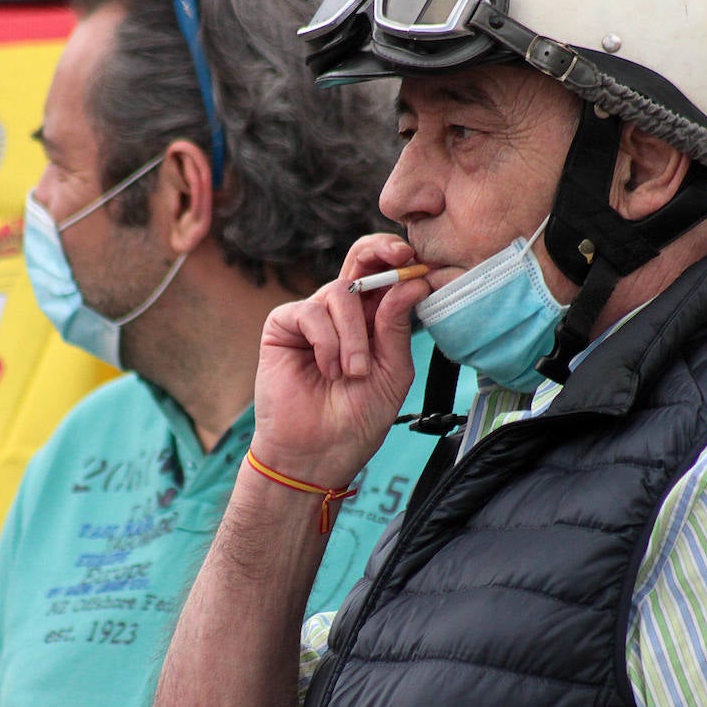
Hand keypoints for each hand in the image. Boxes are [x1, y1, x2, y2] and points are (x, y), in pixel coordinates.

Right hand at [251, 233, 430, 488]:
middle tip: (399, 257)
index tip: (421, 263)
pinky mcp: (284, 325)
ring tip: (351, 374)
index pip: (388, 277)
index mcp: (374, 322)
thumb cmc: (356, 420)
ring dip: (353, 337)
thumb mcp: (392, 373)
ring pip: (340, 294)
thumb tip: (412, 281)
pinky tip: (326, 370)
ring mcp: (313, 317)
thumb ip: (397, 327)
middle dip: (380, 252)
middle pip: (360, 261)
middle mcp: (344, 314)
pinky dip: (326, 342)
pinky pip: (311, 312)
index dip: (402, 262)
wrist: (315, 454)